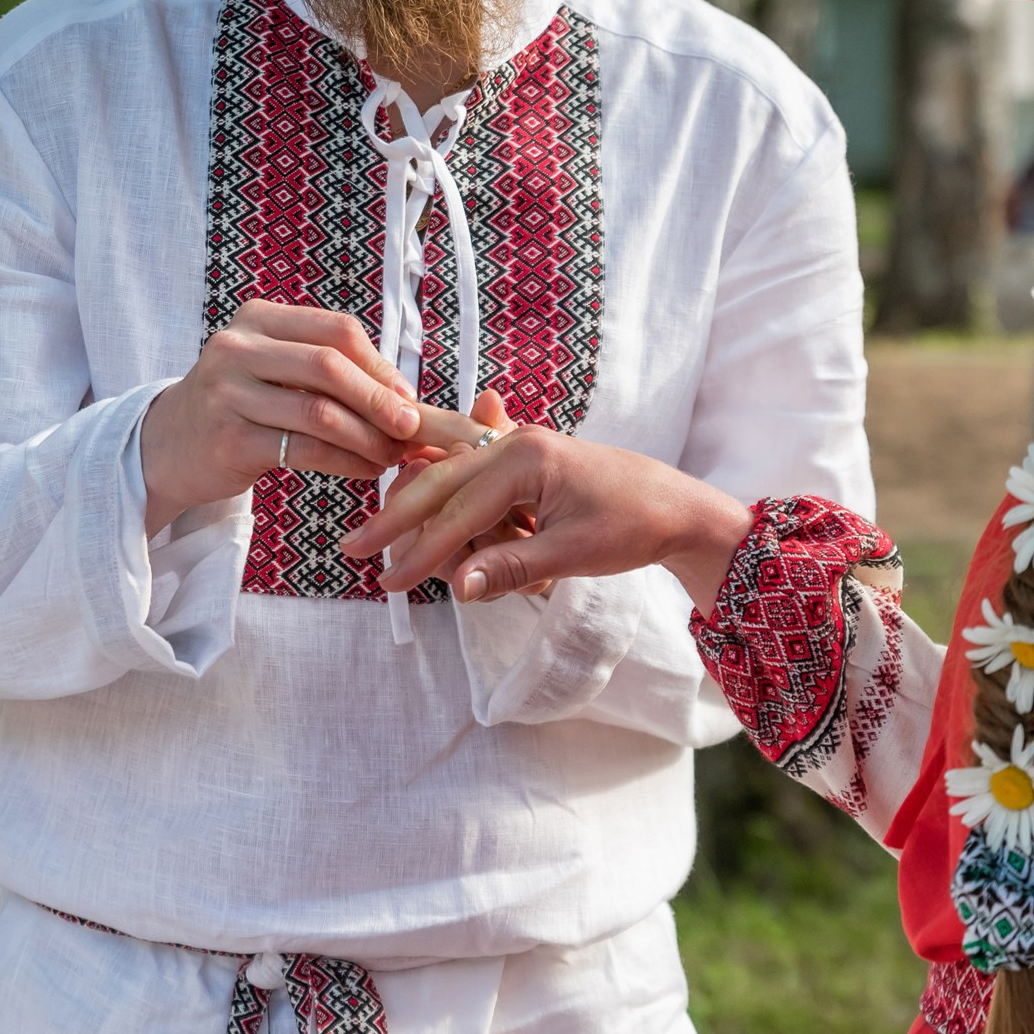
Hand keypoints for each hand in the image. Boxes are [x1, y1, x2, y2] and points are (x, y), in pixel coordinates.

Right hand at [141, 300, 423, 534]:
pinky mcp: (228, 439)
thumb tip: (404, 395)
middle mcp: (237, 347)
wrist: (169, 446)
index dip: (380, 365)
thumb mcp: (274, 369)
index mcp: (258, 318)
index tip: (408, 397)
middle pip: (330, 366)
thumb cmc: (241, 405)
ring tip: (392, 456)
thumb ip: (327, 369)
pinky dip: (345, 462)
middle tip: (412, 429)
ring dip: (368, 438)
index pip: (336, 330)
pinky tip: (366, 471)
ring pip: (319, 412)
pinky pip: (304, 450)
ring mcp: (227, 392)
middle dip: (379, 400)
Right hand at [341, 425, 755, 614]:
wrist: (678, 507)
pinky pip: (477, 490)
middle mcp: (516, 444)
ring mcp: (518, 450)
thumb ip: (510, 568)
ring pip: (454, 486)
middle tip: (355, 550)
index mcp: (525, 457)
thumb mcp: (571, 554)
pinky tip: (457, 541)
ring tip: (430, 560)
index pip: (457, 508)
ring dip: (439, 526)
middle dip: (398, 518)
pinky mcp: (524, 465)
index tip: (388, 581)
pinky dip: (464, 518)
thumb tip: (457, 588)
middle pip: (439, 482)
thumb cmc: (633, 525)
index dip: (420, 549)